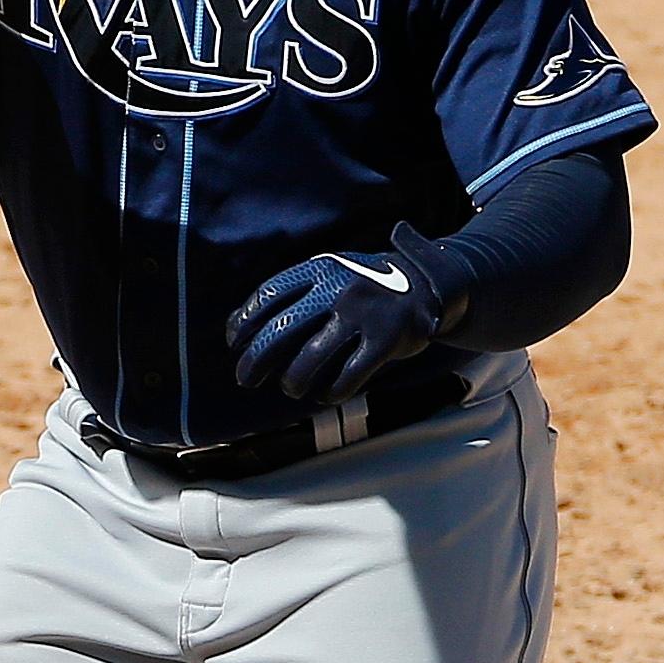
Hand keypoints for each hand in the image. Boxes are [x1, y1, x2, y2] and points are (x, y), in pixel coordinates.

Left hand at [225, 229, 458, 404]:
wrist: (428, 283)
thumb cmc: (365, 284)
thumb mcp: (330, 272)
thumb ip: (294, 292)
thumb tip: (240, 325)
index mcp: (319, 268)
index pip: (268, 295)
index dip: (245, 323)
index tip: (235, 343)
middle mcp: (337, 289)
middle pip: (281, 331)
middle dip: (256, 360)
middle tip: (245, 378)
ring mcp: (362, 315)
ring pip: (310, 359)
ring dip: (292, 381)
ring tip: (290, 387)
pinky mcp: (384, 341)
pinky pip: (347, 376)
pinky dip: (330, 391)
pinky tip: (326, 394)